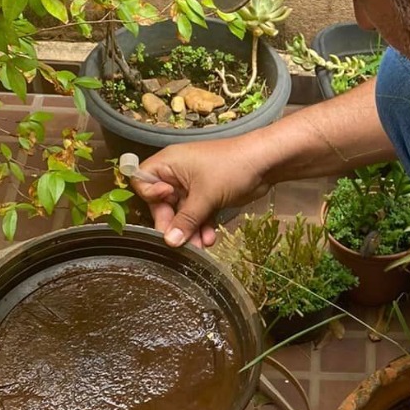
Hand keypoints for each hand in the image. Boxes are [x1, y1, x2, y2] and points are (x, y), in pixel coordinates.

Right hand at [131, 136, 270, 247]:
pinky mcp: (208, 194)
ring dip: (189, 230)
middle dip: (173, 223)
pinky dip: (202, 226)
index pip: (143, 181)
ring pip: (182, 212)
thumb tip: (169, 241)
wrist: (266, 162)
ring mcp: (193, 185)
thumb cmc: (231, 168)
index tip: (165, 202)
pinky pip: (198, 213)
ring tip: (199, 247)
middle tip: (180, 242)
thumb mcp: (205, 196)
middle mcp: (177, 173)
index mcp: (169, 163)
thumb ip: (186, 220)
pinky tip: (210, 240)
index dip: (150, 196)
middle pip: (162, 203)